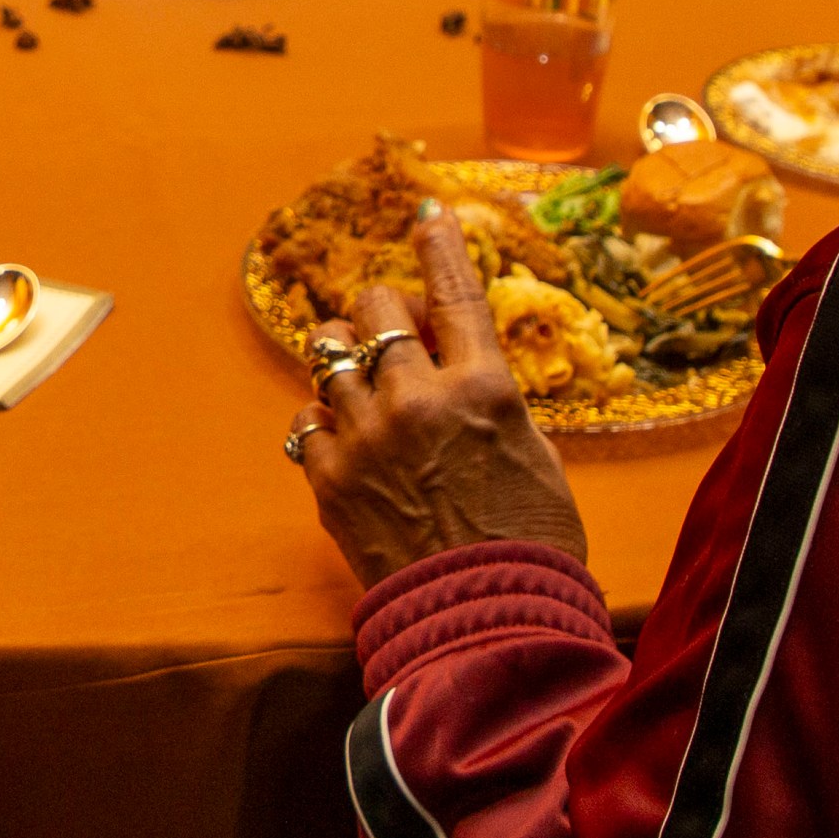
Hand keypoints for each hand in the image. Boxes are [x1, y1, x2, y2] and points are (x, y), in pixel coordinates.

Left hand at [289, 205, 585, 586]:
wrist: (485, 624)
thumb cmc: (530, 545)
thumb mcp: (533, 454)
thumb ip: (490, 400)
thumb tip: (459, 364)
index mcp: (485, 389)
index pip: (456, 292)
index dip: (440, 244)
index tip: (426, 213)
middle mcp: (419, 400)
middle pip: (374, 307)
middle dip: (382, 309)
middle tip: (392, 332)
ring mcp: (367, 438)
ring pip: (327, 353)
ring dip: (346, 359)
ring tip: (363, 385)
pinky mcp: (329, 480)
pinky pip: (305, 418)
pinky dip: (323, 419)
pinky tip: (345, 438)